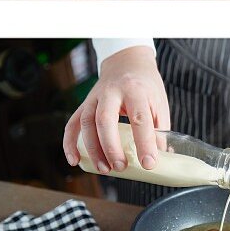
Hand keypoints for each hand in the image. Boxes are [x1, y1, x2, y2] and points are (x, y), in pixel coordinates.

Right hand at [63, 47, 169, 172]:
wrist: (127, 61)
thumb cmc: (146, 85)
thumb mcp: (159, 101)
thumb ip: (160, 128)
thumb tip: (160, 157)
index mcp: (136, 90)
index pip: (140, 118)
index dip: (145, 143)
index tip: (149, 163)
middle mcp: (112, 92)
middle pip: (106, 120)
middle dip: (111, 147)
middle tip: (120, 166)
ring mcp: (95, 97)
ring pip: (87, 123)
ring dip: (92, 149)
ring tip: (104, 168)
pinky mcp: (84, 103)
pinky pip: (72, 124)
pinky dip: (70, 144)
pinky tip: (75, 161)